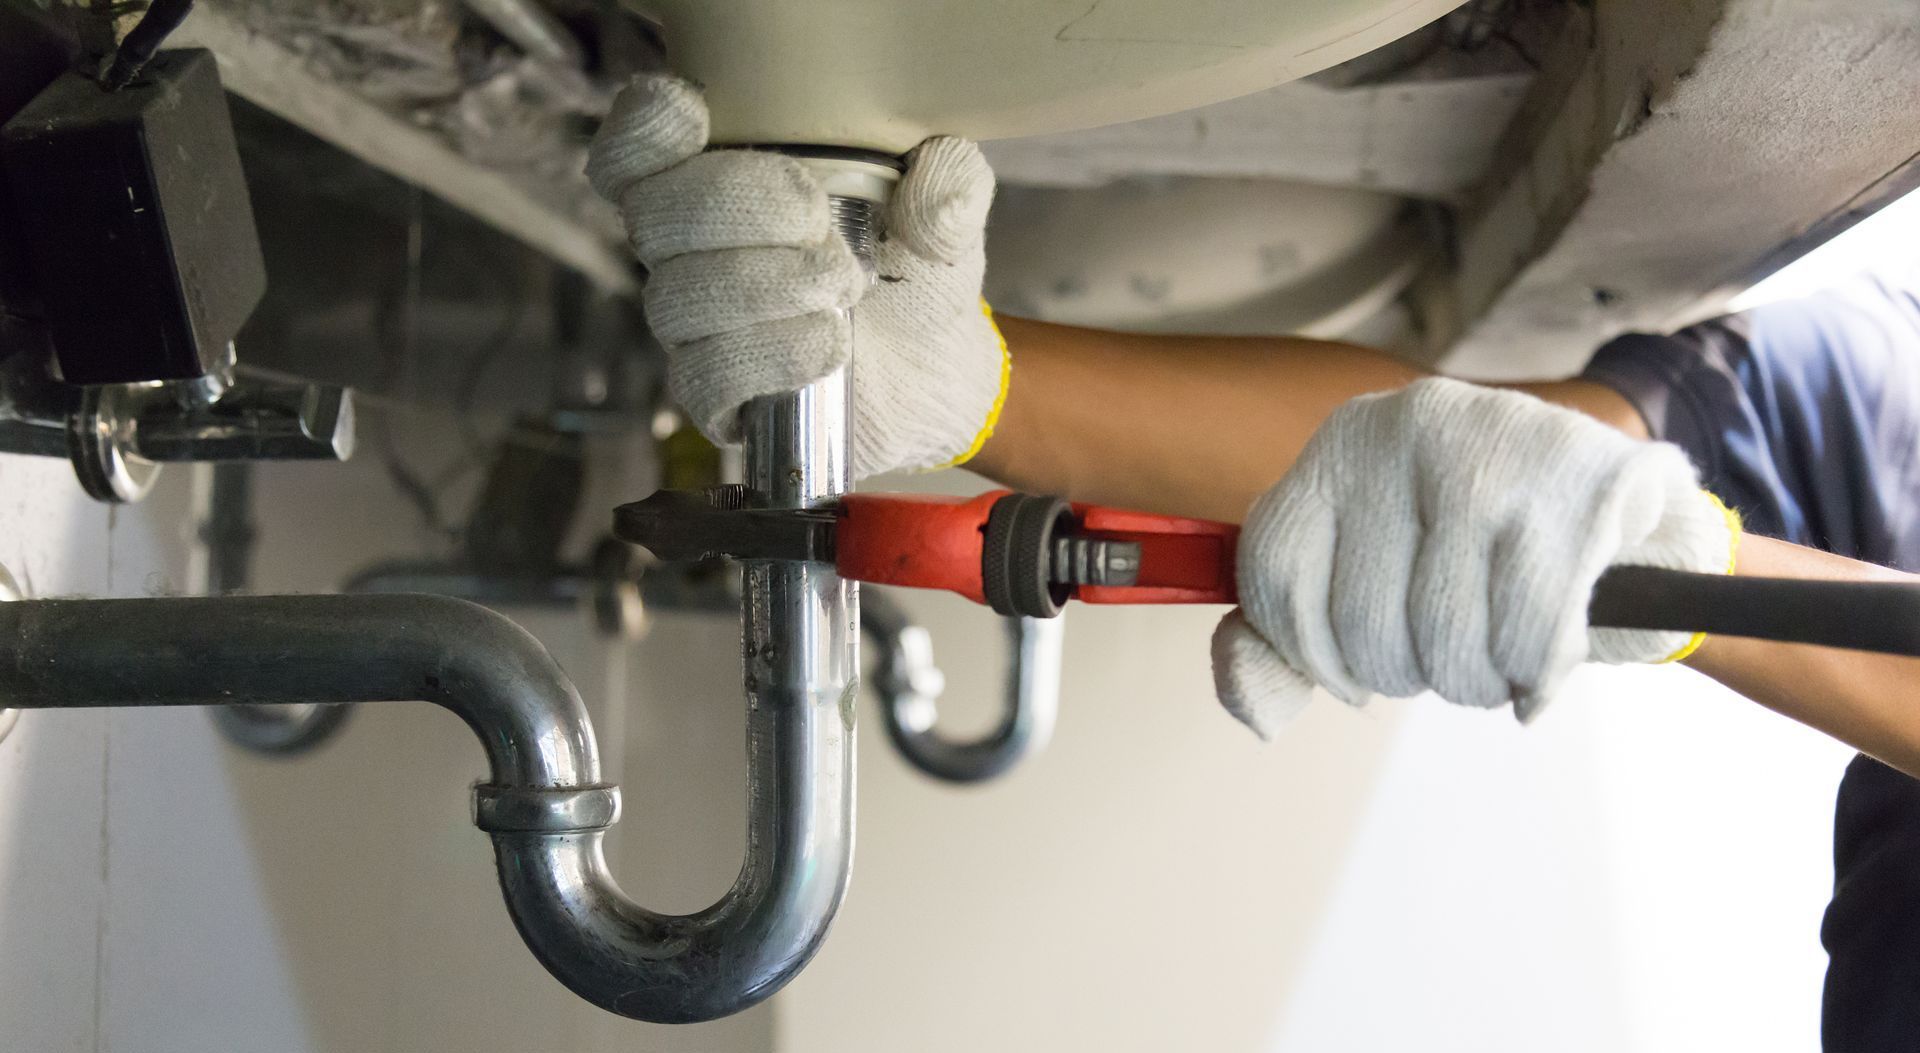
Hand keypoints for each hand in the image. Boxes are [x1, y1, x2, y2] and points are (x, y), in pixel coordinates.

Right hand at [586, 75, 1007, 479]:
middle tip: (819, 222)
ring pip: (678, 298)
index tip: (695, 117)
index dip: (643, 134)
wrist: (939, 372)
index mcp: (721, 184)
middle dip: (737, 207)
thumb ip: (948, 182)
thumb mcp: (944, 217)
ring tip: (844, 288)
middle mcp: (690, 253)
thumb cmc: (917, 276)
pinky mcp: (716, 398)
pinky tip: (828, 347)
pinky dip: (769, 355)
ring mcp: (697, 328)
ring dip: (765, 285)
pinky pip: (704, 375)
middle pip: (654, 216)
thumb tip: (938, 176)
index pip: (635, 155)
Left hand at [1212, 378, 1739, 737]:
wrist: (1632, 517)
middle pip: (1361, 622)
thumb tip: (1256, 706)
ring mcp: (1494, 446)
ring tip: (1500, 648)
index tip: (1351, 668)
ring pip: (1444, 638)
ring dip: (1477, 679)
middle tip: (1451, 646)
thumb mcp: (1369, 582)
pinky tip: (1543, 656)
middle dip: (1408, 670)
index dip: (1309, 651)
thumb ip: (1287, 646)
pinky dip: (1535, 674)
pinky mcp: (1580, 485)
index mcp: (1343, 442)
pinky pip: (1526, 638)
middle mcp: (1406, 426)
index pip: (1275, 571)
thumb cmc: (1481, 561)